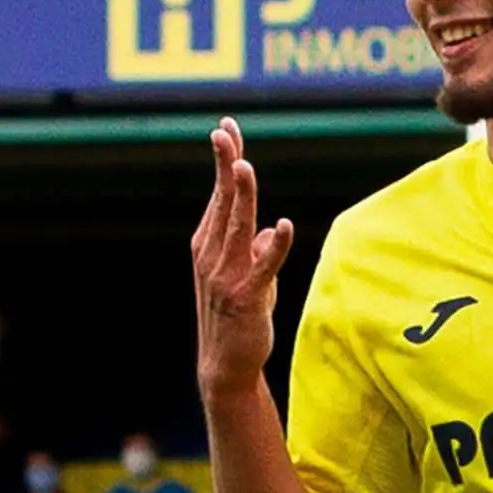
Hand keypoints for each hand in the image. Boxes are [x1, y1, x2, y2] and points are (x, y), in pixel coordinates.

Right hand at [191, 118, 293, 397]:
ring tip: (243, 167)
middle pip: (222, 202)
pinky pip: (262, 267)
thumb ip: (256, 248)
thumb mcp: (249, 274)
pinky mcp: (246, 297)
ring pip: (235, 227)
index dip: (224, 160)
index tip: (225, 128)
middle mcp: (212, 255)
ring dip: (240, 197)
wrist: (226, 364)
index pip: (219, 194)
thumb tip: (269, 231)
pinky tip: (282, 226)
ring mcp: (226, 276)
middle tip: (224, 133)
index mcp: (210, 244)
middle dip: (224, 166)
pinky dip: (273, 247)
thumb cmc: (239, 315)